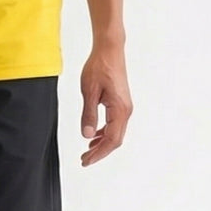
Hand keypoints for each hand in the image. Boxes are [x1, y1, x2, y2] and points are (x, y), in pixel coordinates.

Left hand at [79, 42, 132, 166]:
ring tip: (88, 150)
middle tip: (84, 160)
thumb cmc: (99, 66)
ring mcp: (125, 107)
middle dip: (100, 152)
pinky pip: (115, 123)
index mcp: (120, 110)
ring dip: (102, 143)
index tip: (86, 161)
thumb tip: (87, 135)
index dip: (99, 153)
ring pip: (116, 132)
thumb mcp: (89, 91)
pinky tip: (94, 134)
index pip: (111, 140)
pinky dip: (105, 132)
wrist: (109, 50)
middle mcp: (126, 110)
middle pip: (115, 140)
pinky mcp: (121, 102)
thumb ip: (88, 114)